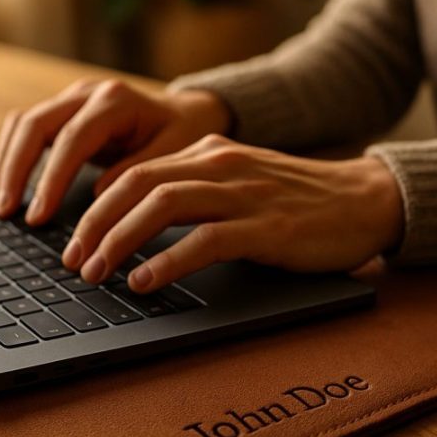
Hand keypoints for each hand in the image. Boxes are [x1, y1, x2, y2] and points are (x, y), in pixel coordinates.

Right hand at [0, 79, 230, 223]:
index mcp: (115, 101)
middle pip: (34, 125)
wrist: (187, 112)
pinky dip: (11, 157)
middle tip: (5, 211)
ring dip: (5, 163)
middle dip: (15, 170)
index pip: (72, 138)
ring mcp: (72, 99)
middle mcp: (87, 93)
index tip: (38, 217)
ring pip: (23, 123)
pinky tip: (3, 188)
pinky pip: (26, 129)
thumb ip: (138, 171)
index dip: (51, 179)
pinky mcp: (64, 112)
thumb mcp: (174, 153)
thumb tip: (97, 197)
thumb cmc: (182, 135)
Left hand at [62, 135, 403, 292]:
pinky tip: (144, 281)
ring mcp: (244, 195)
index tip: (74, 237)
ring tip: (96, 272)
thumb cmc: (298, 202)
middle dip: (94, 225)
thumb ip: (195, 193)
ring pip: (162, 207)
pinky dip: (167, 261)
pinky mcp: (267, 229)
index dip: (96, 206)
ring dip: (119, 241)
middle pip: (136, 186)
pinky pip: (204, 241)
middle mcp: (220, 167)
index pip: (134, 173)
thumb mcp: (240, 184)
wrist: (363, 202)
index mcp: (209, 155)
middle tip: (73, 260)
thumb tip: (140, 224)